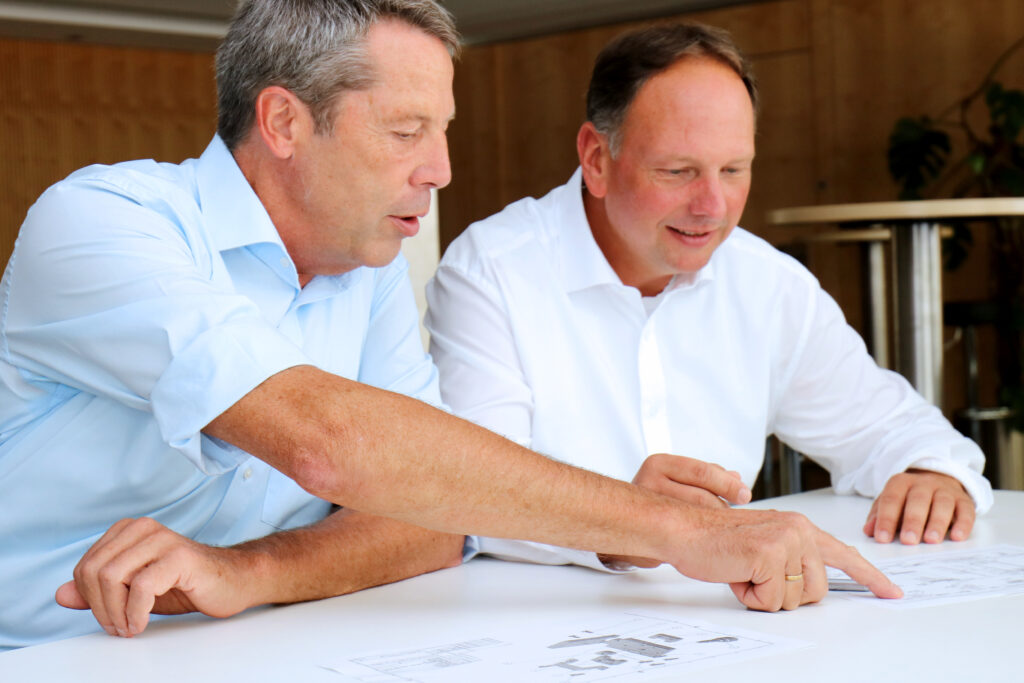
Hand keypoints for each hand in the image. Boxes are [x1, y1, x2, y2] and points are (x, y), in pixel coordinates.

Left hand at [56, 518, 252, 638]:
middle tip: (118, 628)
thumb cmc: (187, 584)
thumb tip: (61, 594)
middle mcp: (143, 528)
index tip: (109, 619)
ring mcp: (162, 539)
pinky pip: (141, 586)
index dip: (89, 600)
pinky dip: (135, 612)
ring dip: (116, 612)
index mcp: (129, 531)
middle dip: (100, 608)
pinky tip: (142, 623)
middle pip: (94, 571)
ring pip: (112, 577)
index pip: (85, 566)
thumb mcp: (134, 590)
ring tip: (130, 627)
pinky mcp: (180, 556)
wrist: (234, 581)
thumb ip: (98, 591)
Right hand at [602, 454, 753, 568]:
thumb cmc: (655, 496)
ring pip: (694, 521)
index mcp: (659, 464)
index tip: (744, 494)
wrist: (618, 517)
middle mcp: (648, 483)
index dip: (727, 485)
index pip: (701, 471)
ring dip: (713, 528)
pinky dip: (700, 542)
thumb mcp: (679, 477)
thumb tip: (736, 478)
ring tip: (718, 531)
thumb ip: (708, 476)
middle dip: (723, 509)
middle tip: (732, 518)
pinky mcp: (643, 536)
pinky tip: (706, 543)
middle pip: (701, 498)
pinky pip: (682, 541)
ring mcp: (643, 510)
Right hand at [668, 506, 902, 610]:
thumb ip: (791, 559)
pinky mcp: (769, 555)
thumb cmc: (716, 542)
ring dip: (765, 596)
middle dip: (785, 595)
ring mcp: (786, 541)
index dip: (870, 577)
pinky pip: (771, 601)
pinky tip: (736, 574)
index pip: (844, 555)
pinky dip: (750, 597)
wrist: (684, 530)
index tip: (891, 592)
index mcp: (799, 526)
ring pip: (795, 600)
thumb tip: (810, 587)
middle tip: (755, 577)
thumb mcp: (763, 546)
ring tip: (743, 572)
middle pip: (817, 592)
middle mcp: (798, 530)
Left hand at [863, 469, 975, 543]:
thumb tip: (868, 531)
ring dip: (937, 522)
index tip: (882, 538)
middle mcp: (924, 484)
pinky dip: (963, 524)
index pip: (891, 499)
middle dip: (912, 521)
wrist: (938, 479)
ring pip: (942, 504)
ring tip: (931, 540)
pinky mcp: (964, 500)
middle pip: (917, 500)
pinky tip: (957, 537)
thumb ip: (878, 515)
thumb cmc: (908, 498)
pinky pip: (966, 510)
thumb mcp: (890, 502)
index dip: (886, 519)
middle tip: (908, 540)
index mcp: (901, 483)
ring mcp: (945, 491)